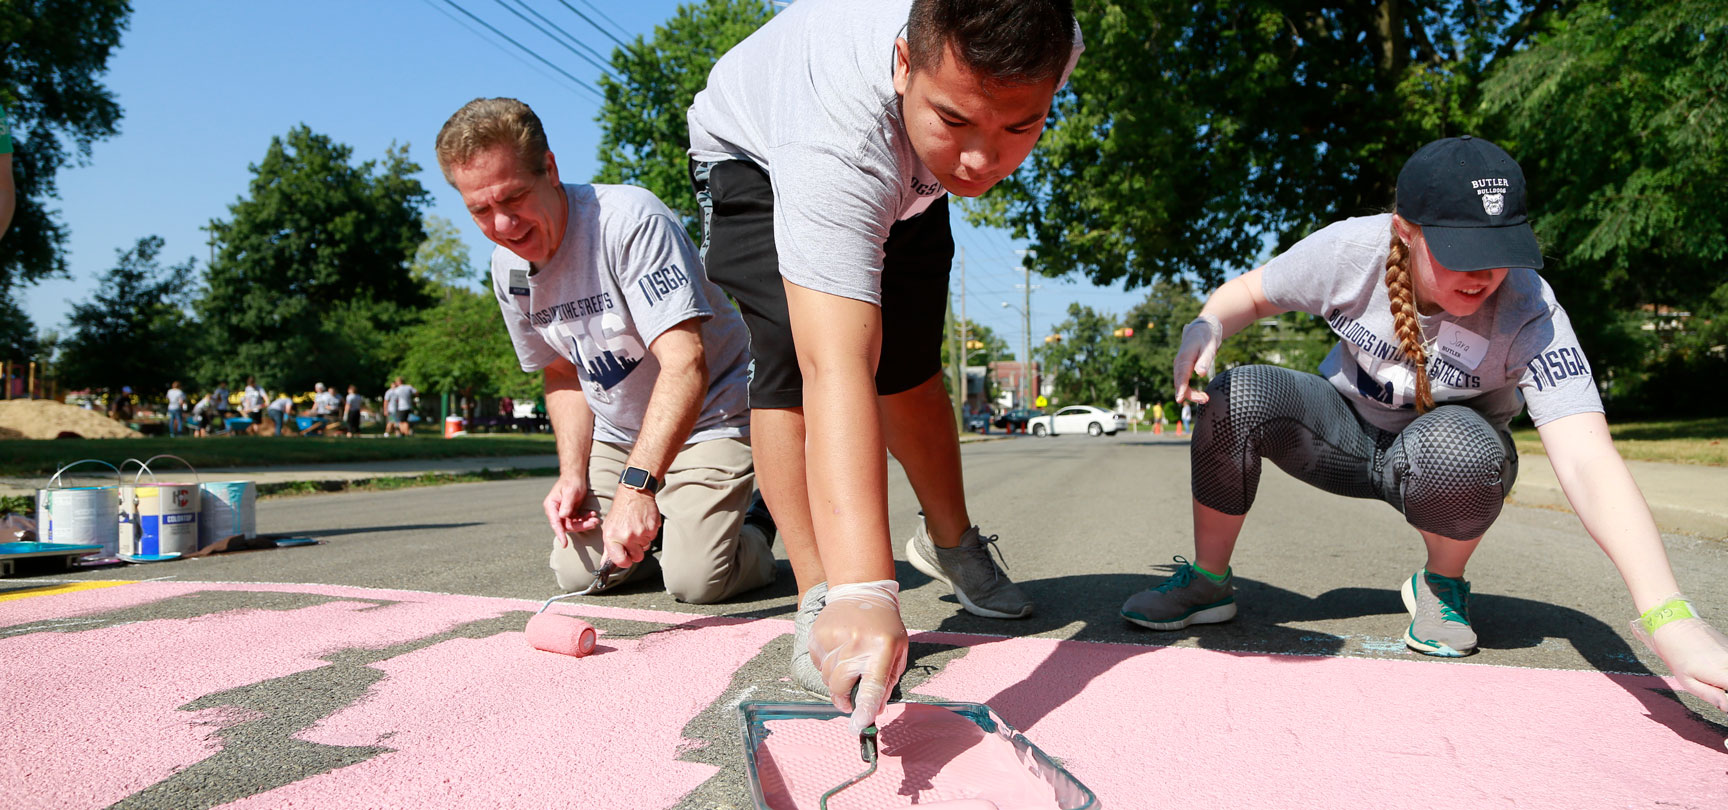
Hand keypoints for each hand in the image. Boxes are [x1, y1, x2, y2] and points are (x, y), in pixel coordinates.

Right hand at [543, 475, 600, 541]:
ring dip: (585, 523)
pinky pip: (579, 520)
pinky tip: (593, 515)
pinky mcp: (571, 512)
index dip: (560, 534)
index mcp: (551, 506)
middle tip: (593, 523)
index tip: (564, 544)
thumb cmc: (571, 481)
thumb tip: (562, 516)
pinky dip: (586, 518)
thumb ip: (566, 504)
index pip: (555, 523)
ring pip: (574, 524)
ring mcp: (563, 513)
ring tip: (595, 519)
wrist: (576, 475)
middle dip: (581, 526)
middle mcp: (556, 511)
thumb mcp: (570, 492)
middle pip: (567, 525)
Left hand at [601, 486, 660, 566]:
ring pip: (646, 547)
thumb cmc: (620, 511)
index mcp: (612, 537)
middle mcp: (626, 536)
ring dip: (642, 540)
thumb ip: (608, 548)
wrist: (633, 494)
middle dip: (636, 551)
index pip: (621, 561)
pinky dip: (649, 532)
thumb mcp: (609, 528)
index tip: (626, 558)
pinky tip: (643, 523)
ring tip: (637, 527)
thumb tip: (604, 564)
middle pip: (637, 557)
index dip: (625, 562)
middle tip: (632, 538)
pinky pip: (652, 538)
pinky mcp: (652, 528)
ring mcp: (640, 533)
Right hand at [808, 580, 908, 733]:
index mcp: (882, 649)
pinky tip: (837, 649)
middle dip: (844, 699)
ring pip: (827, 678)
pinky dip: (826, 665)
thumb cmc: (884, 626)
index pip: (872, 686)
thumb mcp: (898, 651)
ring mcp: (834, 638)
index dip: (865, 709)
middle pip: (840, 687)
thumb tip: (874, 711)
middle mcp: (856, 644)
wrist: (861, 591)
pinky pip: (817, 664)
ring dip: (836, 679)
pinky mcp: (817, 635)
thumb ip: (887, 682)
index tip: (859, 725)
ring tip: (847, 661)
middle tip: (849, 700)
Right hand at [1174, 314, 1223, 403]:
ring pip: (1180, 384)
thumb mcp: (1209, 348)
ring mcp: (1179, 366)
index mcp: (1184, 358)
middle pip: (1180, 383)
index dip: (1181, 389)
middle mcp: (1178, 363)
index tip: (1180, 400)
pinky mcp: (1182, 369)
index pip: (1181, 376)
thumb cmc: (1206, 338)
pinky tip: (1199, 395)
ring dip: (1191, 394)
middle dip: (1190, 394)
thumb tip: (1200, 374)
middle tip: (1205, 399)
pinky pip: (1183, 382)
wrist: (1201, 329)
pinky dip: (1189, 390)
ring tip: (1205, 399)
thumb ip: (1204, 360)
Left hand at [1648, 617, 1727, 713]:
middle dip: (1725, 686)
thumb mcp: (1688, 681)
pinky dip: (1725, 669)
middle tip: (1716, 689)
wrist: (1676, 628)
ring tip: (1710, 674)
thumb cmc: (1678, 657)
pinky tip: (1712, 665)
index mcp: (1721, 674)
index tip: (1722, 697)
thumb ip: (1710, 695)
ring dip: (1724, 678)